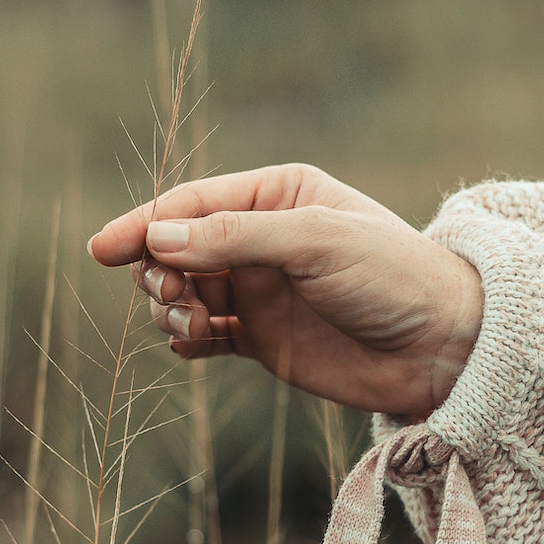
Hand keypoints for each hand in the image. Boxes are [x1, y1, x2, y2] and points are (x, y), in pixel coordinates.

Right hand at [87, 164, 482, 415]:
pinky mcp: (264, 340)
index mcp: (277, 195)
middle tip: (176, 299)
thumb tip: (158, 240)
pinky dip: (187, 339)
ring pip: (183, 293)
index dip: (143, 224)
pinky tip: (191, 345)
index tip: (101, 250)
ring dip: (170, 308)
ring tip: (194, 326)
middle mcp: (262, 240)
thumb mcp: (316, 242)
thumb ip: (235, 238)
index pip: (191, 204)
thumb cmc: (392, 277)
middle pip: (176, 248)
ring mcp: (261, 292)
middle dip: (158, 271)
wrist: (442, 348)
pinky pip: (205, 336)